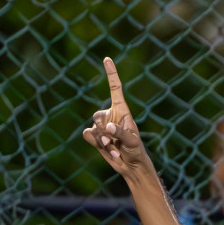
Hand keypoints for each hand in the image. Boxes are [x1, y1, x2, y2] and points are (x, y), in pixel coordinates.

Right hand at [80, 57, 151, 180]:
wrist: (131, 166)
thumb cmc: (136, 150)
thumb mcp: (132, 141)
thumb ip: (120, 133)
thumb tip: (107, 127)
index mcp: (122, 110)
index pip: (115, 89)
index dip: (111, 74)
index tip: (107, 59)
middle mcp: (110, 115)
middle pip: (97, 115)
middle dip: (103, 130)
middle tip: (113, 141)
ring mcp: (102, 126)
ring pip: (93, 127)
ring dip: (102, 140)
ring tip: (114, 149)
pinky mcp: (96, 137)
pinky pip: (87, 134)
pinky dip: (95, 143)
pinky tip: (107, 151)